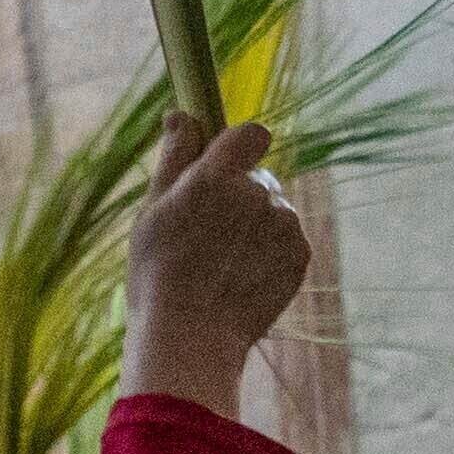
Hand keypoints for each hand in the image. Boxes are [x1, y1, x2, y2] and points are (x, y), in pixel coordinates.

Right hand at [115, 117, 313, 413]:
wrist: (190, 339)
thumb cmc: (158, 275)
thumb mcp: (152, 212)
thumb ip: (174, 158)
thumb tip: (181, 113)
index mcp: (217, 176)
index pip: (250, 134)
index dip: (238, 146)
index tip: (222, 167)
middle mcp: (257, 193)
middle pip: (256, 178)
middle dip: (236, 197)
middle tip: (204, 237)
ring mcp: (284, 224)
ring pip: (272, 209)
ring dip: (253, 226)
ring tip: (220, 265)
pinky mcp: (301, 254)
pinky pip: (287, 239)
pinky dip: (268, 252)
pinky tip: (239, 278)